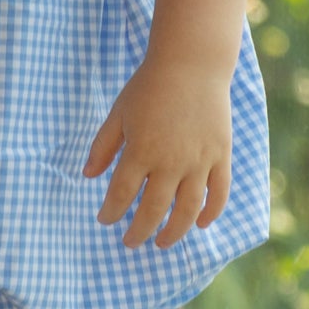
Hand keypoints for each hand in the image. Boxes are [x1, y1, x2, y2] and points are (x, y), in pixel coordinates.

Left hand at [83, 54, 233, 250]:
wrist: (192, 64)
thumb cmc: (149, 87)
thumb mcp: (118, 113)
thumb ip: (103, 146)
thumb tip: (88, 176)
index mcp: (141, 150)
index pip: (122, 194)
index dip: (110, 212)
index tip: (104, 220)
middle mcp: (171, 161)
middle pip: (153, 209)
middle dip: (138, 231)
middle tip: (129, 243)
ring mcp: (199, 161)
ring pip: (187, 209)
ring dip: (174, 231)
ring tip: (161, 243)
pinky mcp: (221, 155)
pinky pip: (219, 192)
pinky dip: (211, 212)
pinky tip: (200, 225)